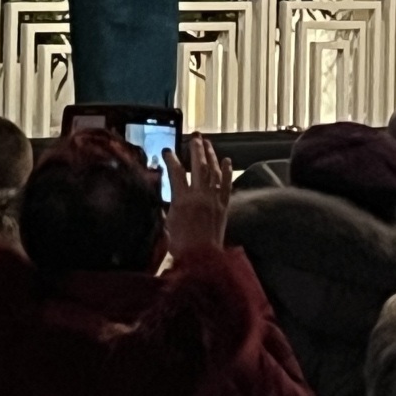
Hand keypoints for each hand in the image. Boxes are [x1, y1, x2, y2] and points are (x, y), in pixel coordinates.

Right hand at [164, 133, 232, 256]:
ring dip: (211, 155)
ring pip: (213, 172)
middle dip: (196, 149)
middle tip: (195, 137)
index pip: (176, 172)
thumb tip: (169, 196)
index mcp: (182, 199)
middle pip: (198, 166)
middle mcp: (199, 196)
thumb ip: (169, 206)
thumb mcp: (168, 223)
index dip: (172, 159)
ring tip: (208, 144)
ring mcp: (213, 200)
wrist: (201, 258)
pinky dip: (227, 171)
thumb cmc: (181, 244)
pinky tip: (226, 161)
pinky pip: (226, 185)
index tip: (168, 150)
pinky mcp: (223, 206)